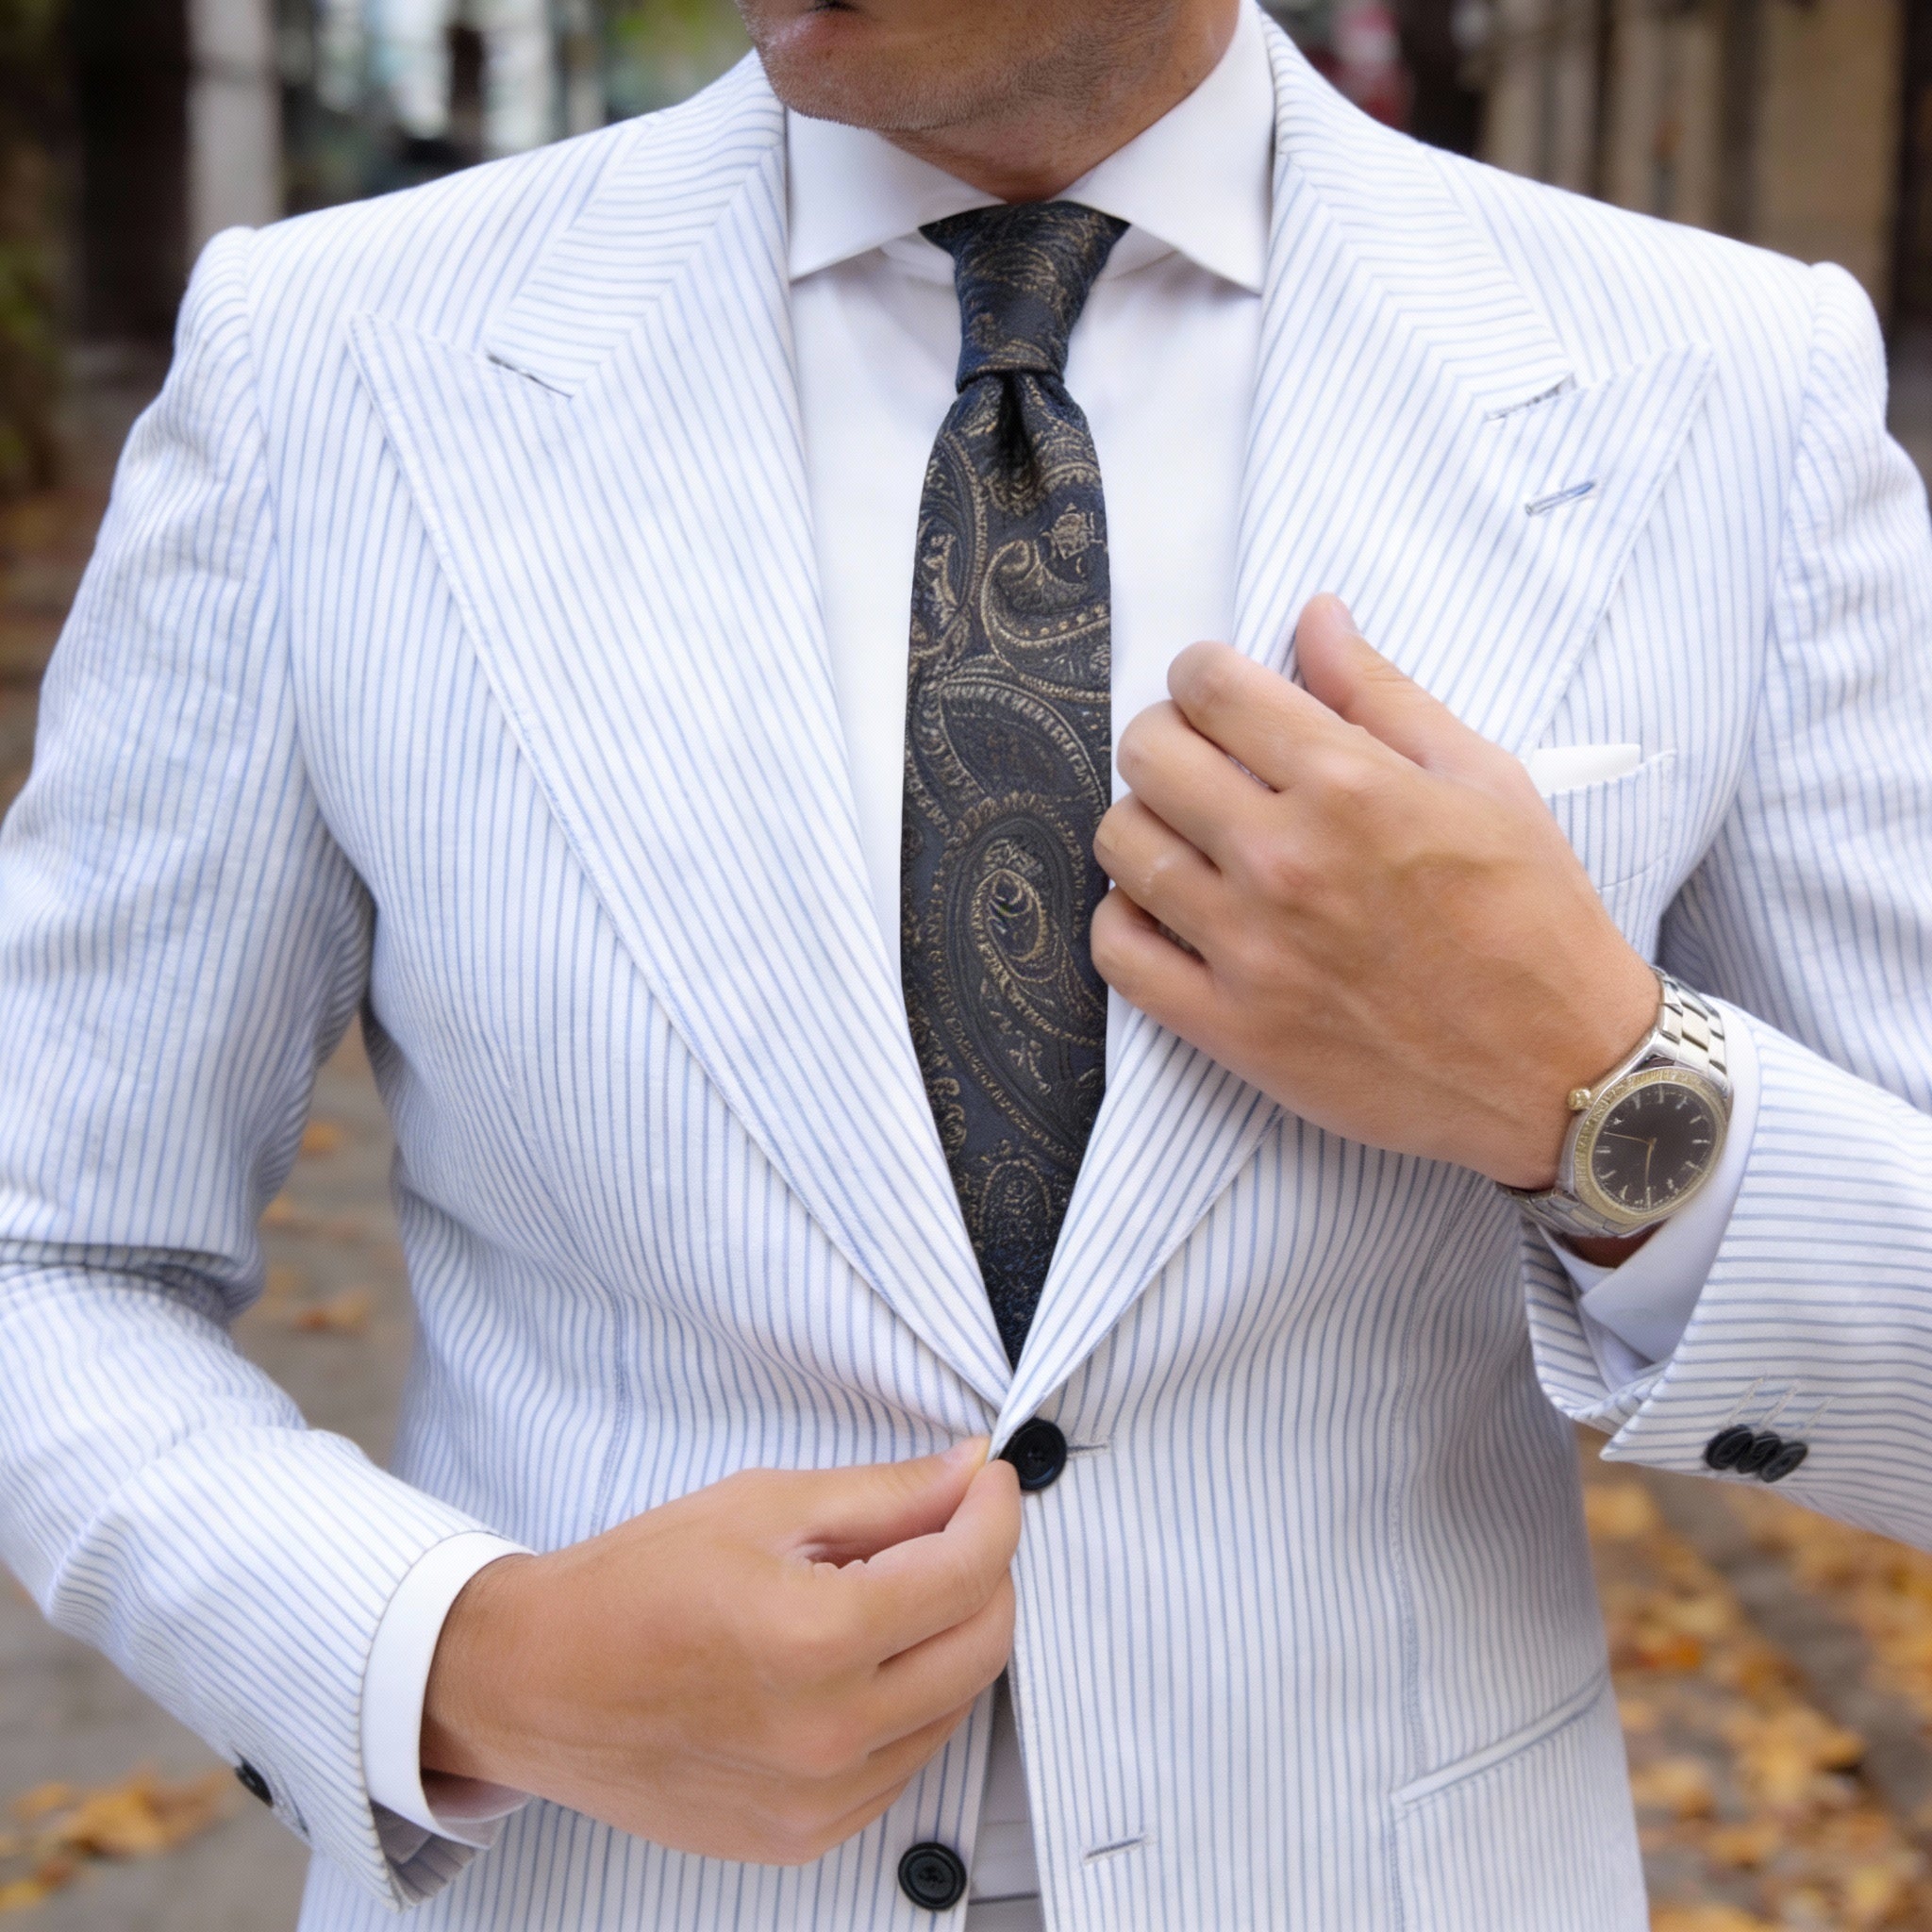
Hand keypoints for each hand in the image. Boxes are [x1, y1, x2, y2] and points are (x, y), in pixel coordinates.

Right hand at [422, 1440, 1020, 1864]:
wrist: (537, 1684)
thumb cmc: (633, 1586)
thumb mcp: (761, 1506)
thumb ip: (883, 1495)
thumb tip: (969, 1473)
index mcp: (815, 1639)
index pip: (968, 1571)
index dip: (995, 1510)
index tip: (988, 1480)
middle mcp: (829, 1734)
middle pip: (983, 1645)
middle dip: (988, 1570)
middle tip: (955, 1523)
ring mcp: (820, 1800)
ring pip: (954, 1707)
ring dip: (951, 1636)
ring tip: (892, 1588)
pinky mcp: (805, 1836)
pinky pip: (904, 1762)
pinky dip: (910, 1701)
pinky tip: (861, 1658)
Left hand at [1090, 594, 1659, 1192]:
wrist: (1560, 1071)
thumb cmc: (1533, 919)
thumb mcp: (1484, 780)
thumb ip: (1383, 694)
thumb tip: (1316, 617)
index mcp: (1348, 785)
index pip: (1210, 687)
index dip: (1203, 675)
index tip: (1219, 694)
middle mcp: (1285, 859)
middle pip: (1149, 754)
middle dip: (1167, 738)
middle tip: (1202, 762)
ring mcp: (1249, 948)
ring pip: (1122, 844)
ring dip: (1145, 825)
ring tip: (1190, 838)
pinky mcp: (1229, 1027)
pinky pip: (1118, 952)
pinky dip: (1127, 920)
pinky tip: (1170, 911)